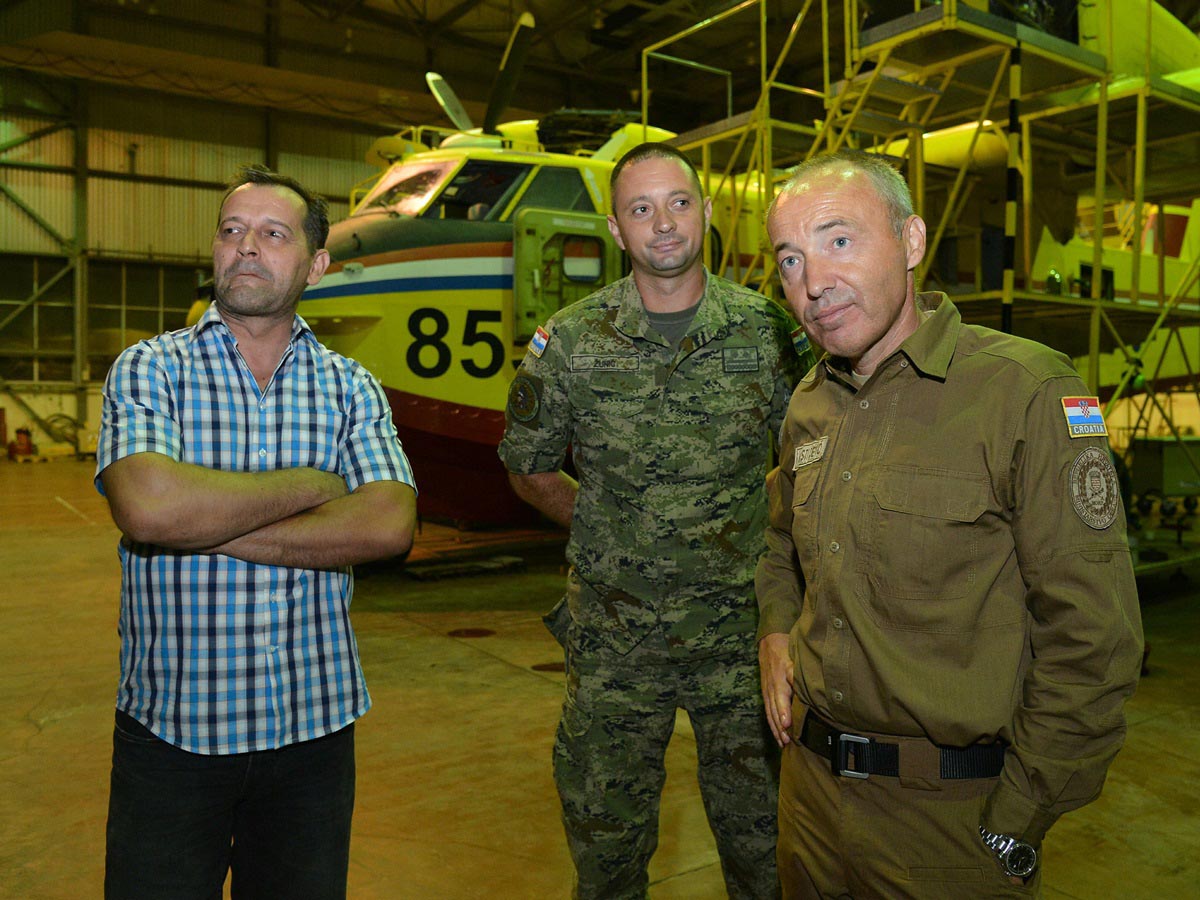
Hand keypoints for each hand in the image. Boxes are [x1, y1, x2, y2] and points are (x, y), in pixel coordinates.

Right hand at [759, 632, 794, 746]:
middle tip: (787, 740)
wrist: (769, 644)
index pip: (780, 700)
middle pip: (775, 711)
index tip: (786, 724)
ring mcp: (767, 693)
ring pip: (770, 714)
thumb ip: (796, 676)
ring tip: (782, 742)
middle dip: (780, 727)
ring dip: (775, 729)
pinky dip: (772, 724)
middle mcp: (771, 689)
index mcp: (778, 682)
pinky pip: (768, 711)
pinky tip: (777, 734)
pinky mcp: (766, 694)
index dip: (783, 713)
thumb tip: (803, 689)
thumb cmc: (784, 652)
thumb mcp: (792, 661)